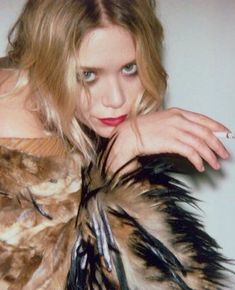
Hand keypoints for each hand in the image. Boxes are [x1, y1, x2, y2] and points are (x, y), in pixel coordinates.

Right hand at [107, 107, 229, 171]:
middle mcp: (179, 120)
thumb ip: (179, 125)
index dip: (218, 128)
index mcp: (178, 113)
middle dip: (218, 145)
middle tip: (224, 154)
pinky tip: (200, 166)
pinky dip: (198, 160)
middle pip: (206, 133)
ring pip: (200, 143)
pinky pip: (191, 152)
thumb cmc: (143, 129)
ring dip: (210, 156)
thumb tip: (193, 135)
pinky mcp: (171, 142)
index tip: (226, 135)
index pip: (204, 120)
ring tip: (215, 164)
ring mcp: (175, 130)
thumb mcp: (164, 121)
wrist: (129, 134)